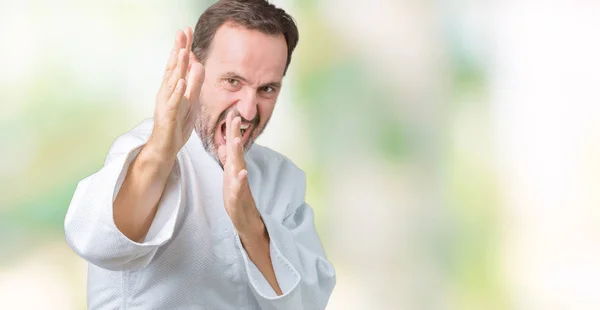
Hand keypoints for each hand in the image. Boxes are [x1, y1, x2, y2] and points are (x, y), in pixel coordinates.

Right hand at [149, 27, 204, 161]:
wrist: (166, 147)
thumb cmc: (177, 125)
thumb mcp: (191, 102)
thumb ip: (194, 84)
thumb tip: (198, 65)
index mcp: (173, 88)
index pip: (178, 64)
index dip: (182, 47)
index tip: (187, 30)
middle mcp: (167, 92)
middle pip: (174, 67)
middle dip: (179, 49)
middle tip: (182, 31)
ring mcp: (167, 103)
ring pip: (173, 82)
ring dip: (178, 66)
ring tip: (183, 51)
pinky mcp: (169, 116)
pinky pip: (174, 103)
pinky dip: (178, 92)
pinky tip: (181, 82)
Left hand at [218, 111, 263, 236]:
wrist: (245, 220)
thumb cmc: (237, 198)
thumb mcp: (228, 177)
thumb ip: (227, 161)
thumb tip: (223, 146)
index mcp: (234, 167)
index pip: (233, 145)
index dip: (231, 130)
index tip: (231, 113)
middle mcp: (238, 172)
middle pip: (236, 151)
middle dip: (235, 134)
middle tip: (235, 117)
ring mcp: (239, 184)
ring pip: (238, 166)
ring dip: (238, 153)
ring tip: (236, 139)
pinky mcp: (238, 197)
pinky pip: (239, 187)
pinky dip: (241, 180)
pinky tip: (243, 172)